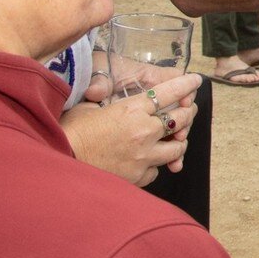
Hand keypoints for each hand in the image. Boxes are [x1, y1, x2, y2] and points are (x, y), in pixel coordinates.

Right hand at [63, 71, 202, 186]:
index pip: (170, 91)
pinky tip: (147, 161)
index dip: (186, 85)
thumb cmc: (71, 132)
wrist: (62, 164)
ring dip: (178, 142)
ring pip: (177, 148)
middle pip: (181, 119)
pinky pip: (157, 170)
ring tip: (175, 140)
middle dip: (188, 113)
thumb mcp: (88, 107)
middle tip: (188, 110)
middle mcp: (144, 131)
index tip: (196, 81)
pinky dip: (155, 165)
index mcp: (132, 109)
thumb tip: (103, 91)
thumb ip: (105, 99)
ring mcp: (144, 156)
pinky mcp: (139, 177)